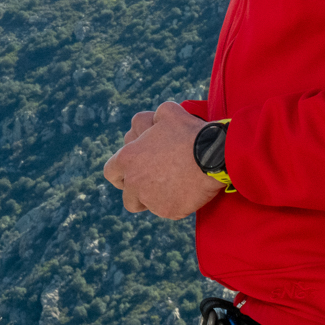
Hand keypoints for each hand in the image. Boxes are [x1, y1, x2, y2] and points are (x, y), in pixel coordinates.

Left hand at [102, 100, 221, 219]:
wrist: (214, 155)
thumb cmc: (189, 132)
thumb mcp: (167, 113)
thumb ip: (153, 119)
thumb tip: (154, 120)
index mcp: (127, 159)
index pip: (111, 172)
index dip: (120, 174)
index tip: (130, 174)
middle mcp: (134, 182)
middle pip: (128, 196)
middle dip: (137, 193)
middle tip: (153, 185)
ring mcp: (150, 199)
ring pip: (147, 206)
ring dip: (155, 200)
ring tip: (172, 189)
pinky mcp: (169, 211)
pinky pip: (168, 211)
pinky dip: (176, 205)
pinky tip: (188, 193)